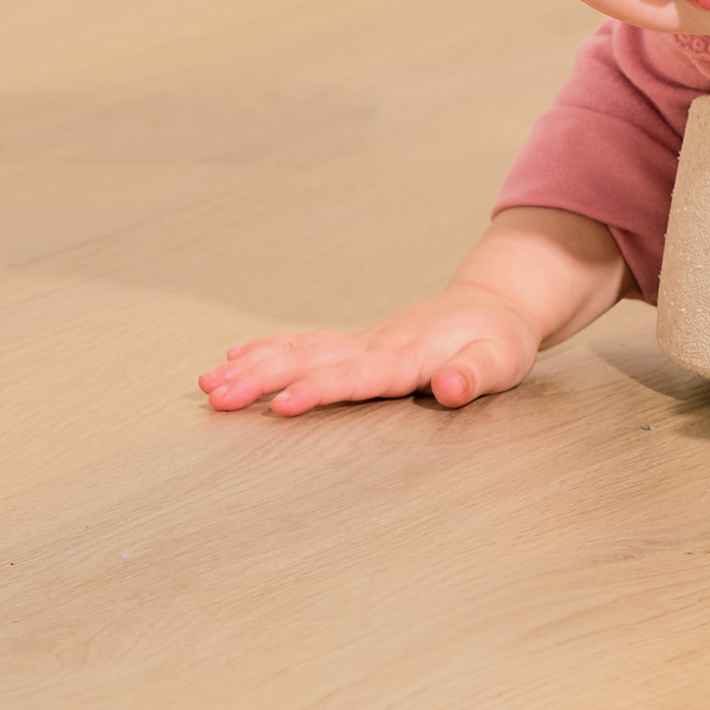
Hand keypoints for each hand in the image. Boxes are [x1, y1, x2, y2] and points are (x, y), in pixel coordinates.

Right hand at [199, 286, 544, 415]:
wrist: (495, 303)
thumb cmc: (499, 340)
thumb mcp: (501, 361)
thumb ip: (474, 376)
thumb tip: (449, 389)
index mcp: (408, 357)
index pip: (357, 376)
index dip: (320, 390)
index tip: (282, 405)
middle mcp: (376, 345)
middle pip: (312, 361)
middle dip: (263, 379)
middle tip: (217, 396)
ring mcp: (362, 341)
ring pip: (299, 350)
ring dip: (254, 366)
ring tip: (209, 383)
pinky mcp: (357, 342)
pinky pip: (306, 343)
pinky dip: (269, 349)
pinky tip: (233, 359)